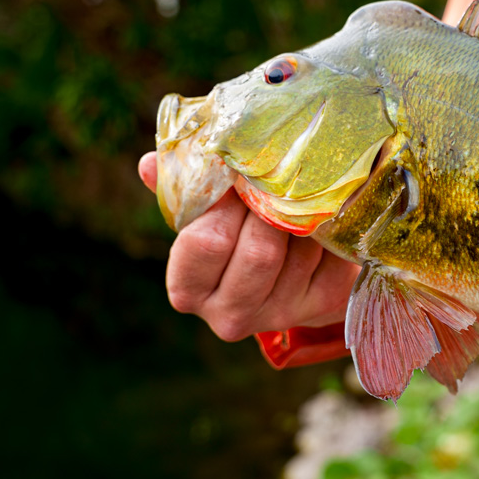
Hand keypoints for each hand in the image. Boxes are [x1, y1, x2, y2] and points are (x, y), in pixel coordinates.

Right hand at [139, 152, 354, 338]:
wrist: (290, 271)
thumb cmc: (235, 232)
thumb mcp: (203, 215)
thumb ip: (181, 191)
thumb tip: (148, 164)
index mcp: (189, 290)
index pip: (205, 244)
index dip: (225, 204)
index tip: (236, 180)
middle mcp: (230, 314)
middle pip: (260, 252)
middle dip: (269, 209)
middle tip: (274, 182)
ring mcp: (280, 313)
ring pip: (300, 250)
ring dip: (302, 216)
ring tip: (296, 198)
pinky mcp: (324, 303)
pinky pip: (331, 254)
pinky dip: (328, 228)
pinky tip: (320, 219)